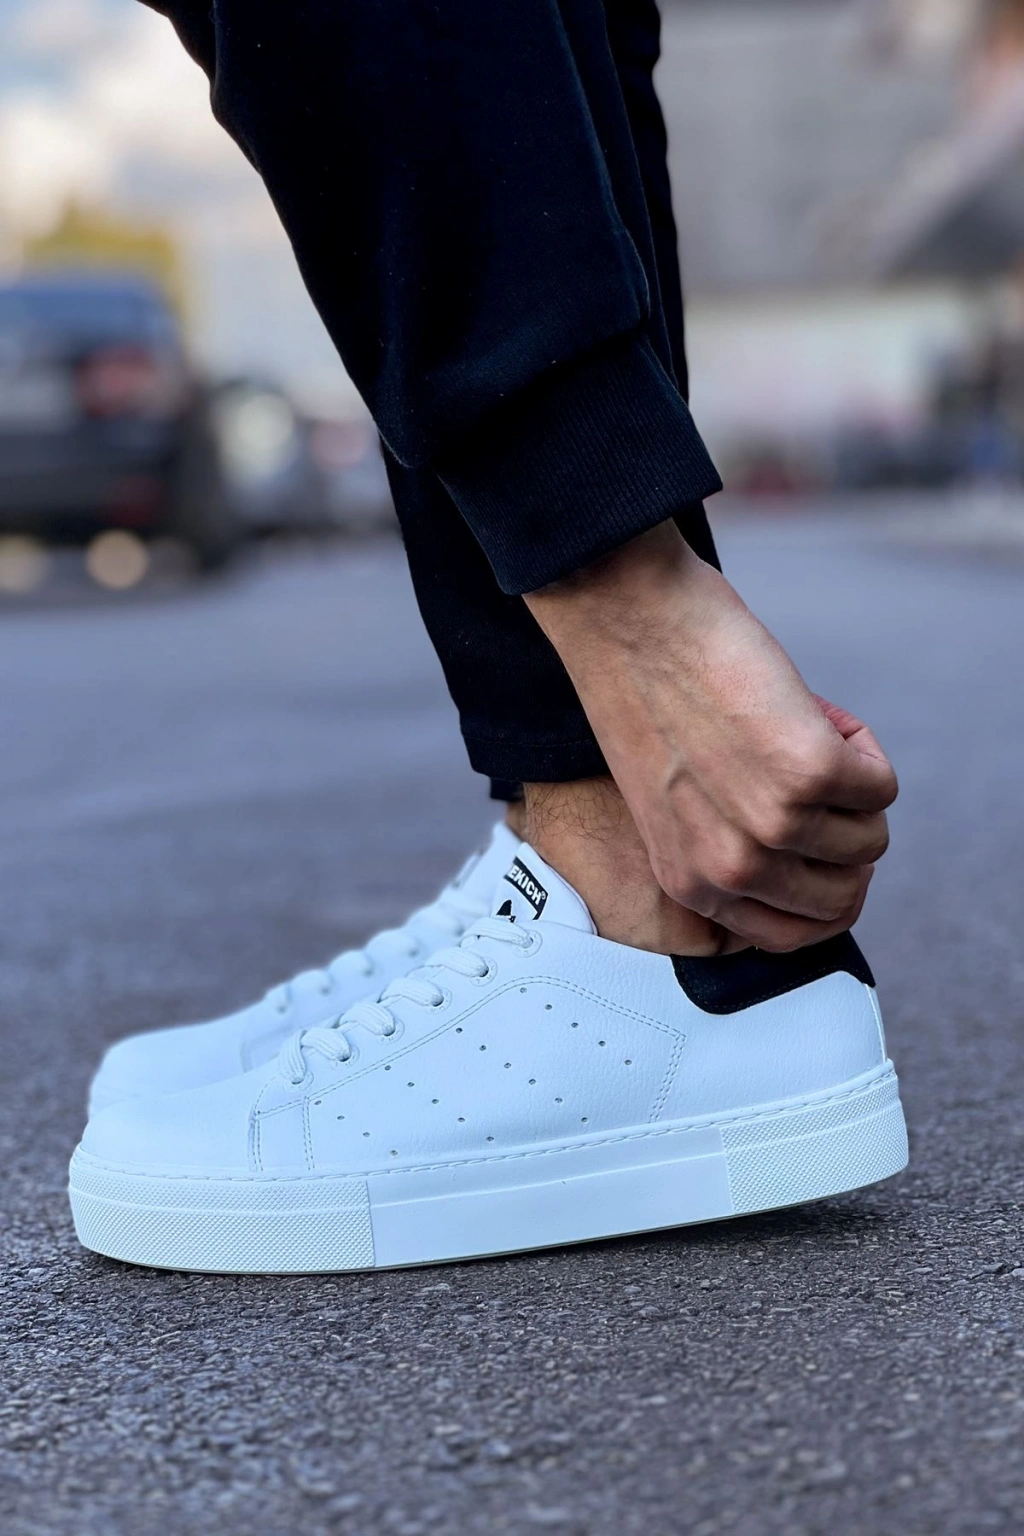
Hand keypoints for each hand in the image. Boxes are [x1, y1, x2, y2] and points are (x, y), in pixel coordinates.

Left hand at [524, 522, 896, 951]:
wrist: (629, 624)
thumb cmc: (646, 696)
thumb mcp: (670, 804)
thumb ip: (724, 844)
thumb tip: (808, 853)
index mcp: (691, 884)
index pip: (792, 935)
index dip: (822, 888)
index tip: (824, 845)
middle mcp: (731, 870)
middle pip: (846, 894)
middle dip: (845, 835)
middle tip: (815, 781)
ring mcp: (773, 825)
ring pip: (871, 838)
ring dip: (852, 784)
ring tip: (800, 735)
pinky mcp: (811, 773)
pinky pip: (881, 784)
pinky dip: (860, 743)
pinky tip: (808, 710)